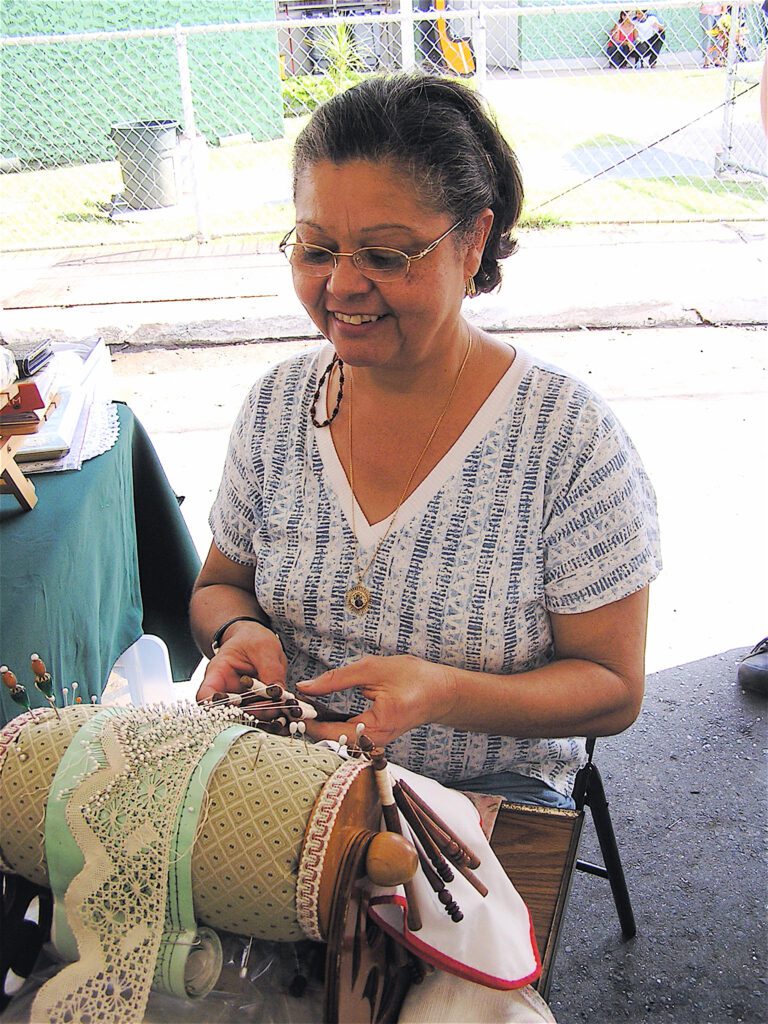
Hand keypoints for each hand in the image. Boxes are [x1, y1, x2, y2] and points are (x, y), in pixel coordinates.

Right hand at [196, 621, 286, 709]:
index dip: (216, 707)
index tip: (238, 707)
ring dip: (265, 716)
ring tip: (283, 707)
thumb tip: (277, 693)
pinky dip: (273, 715)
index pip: (205, 697)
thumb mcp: (264, 647)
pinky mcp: (255, 703)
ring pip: (247, 717)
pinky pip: (261, 715)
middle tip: (272, 708)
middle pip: (229, 713)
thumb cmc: (253, 639)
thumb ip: (270, 670)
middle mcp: (226, 691)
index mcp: (218, 672)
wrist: (256, 640)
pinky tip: (285, 711)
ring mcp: (240, 700)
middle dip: (251, 714)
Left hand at [296, 654, 457, 746]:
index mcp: (374, 729)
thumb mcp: (373, 670)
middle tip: (286, 703)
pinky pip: (342, 734)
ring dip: (314, 722)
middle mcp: (371, 744)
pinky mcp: (370, 739)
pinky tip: (315, 708)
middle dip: (305, 721)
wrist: (441, 692)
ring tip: (297, 704)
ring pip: (333, 739)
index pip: (327, 732)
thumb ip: (336, 679)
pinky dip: (326, 722)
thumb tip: (304, 687)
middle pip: (327, 740)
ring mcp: (371, 744)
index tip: (286, 703)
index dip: (304, 717)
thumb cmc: (414, 678)